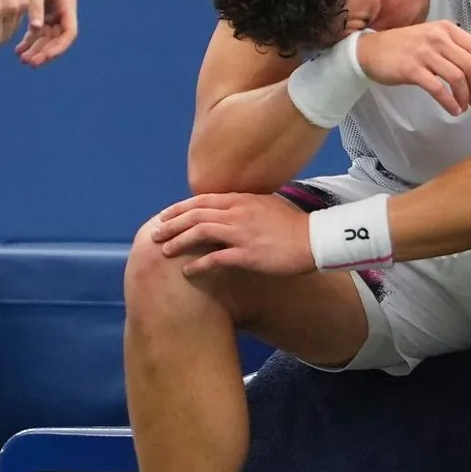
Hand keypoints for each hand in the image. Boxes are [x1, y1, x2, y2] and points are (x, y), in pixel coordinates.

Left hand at [13, 0, 78, 67]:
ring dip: (35, 50)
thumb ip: (37, 7)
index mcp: (67, 6)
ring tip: (22, 59)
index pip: (68, 33)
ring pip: (46, 39)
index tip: (46, 56)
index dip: (59, 47)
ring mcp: (51, 15)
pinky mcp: (40, 15)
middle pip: (57, 40)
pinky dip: (28, 42)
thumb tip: (36, 28)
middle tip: (30, 63)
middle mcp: (62, 13)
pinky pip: (36, 33)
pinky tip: (18, 50)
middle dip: (44, 52)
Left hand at [152, 193, 314, 276]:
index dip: (179, 208)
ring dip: (178, 242)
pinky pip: (215, 258)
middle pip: (195, 215)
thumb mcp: (266, 206)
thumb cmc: (293, 226)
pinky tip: (188, 271)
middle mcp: (237, 213)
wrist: (314, 240)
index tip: (165, 215)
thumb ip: (245, 206)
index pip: (202, 200)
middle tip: (155, 235)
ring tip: (165, 252)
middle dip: (171, 225)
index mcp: (242, 200)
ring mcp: (241, 233)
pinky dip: (198, 265)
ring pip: (200, 232)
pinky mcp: (247, 254)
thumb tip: (229, 209)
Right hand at [355, 20, 470, 115]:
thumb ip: (452, 47)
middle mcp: (438, 38)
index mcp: (446, 29)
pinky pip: (439, 89)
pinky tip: (453, 110)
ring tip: (465, 106)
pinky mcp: (412, 69)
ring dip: (466, 96)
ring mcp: (424, 53)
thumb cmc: (403, 47)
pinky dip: (450, 103)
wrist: (369, 50)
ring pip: (458, 78)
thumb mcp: (431, 37)